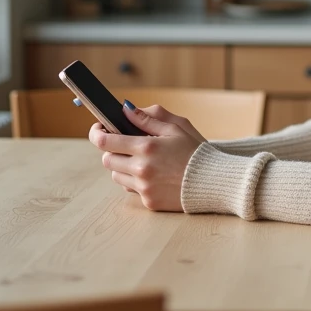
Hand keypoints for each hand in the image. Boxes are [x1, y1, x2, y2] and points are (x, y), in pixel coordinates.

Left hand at [88, 102, 202, 211]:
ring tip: (141, 161)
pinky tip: (152, 175)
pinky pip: (130, 189)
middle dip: (112, 150)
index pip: (105, 141)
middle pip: (107, 160)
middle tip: (124, 145)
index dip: (97, 133)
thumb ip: (149, 117)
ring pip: (116, 175)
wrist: (214, 181)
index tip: (98, 128)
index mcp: (146, 147)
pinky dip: (136, 181)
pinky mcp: (149, 202)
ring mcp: (144, 187)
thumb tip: (126, 109)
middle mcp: (141, 169)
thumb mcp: (177, 127)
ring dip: (122, 166)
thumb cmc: (197, 151)